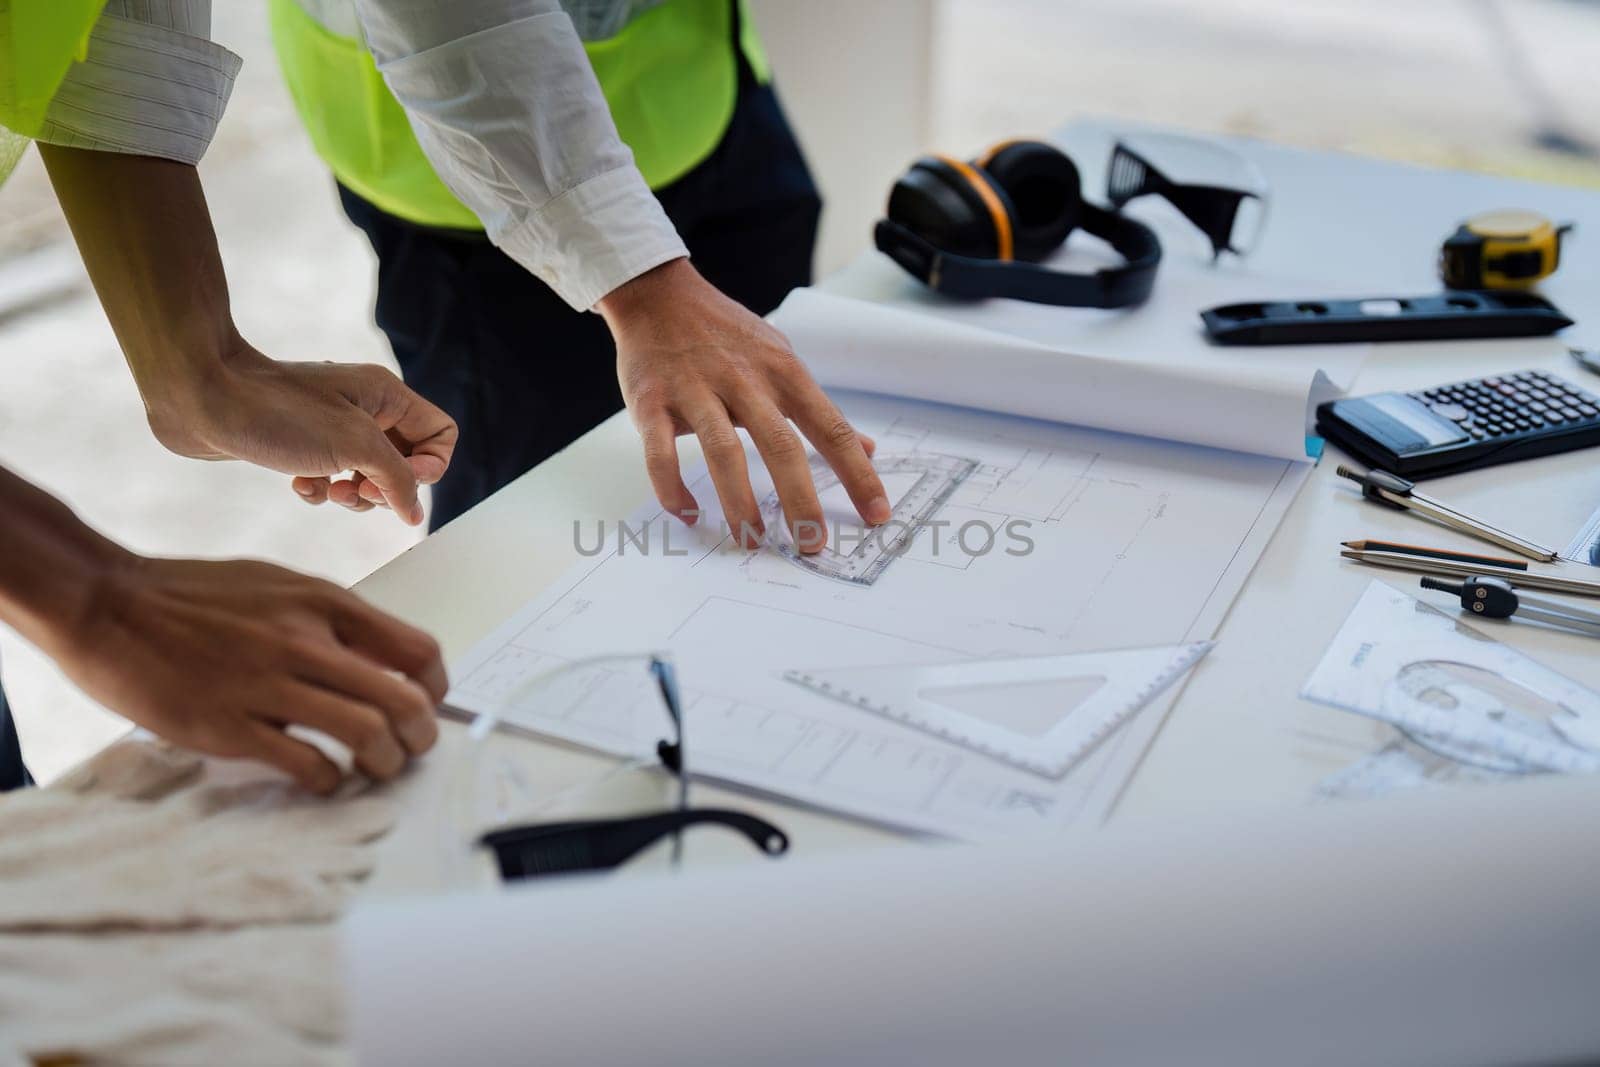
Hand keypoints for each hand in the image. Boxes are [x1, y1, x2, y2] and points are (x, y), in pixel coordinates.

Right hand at [54, 555, 445, 793]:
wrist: (105, 603)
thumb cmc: (192, 595)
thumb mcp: (279, 586)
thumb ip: (329, 620)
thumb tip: (377, 660)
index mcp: (324, 604)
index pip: (417, 652)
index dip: (435, 689)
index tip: (425, 706)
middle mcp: (306, 641)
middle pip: (405, 700)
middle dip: (421, 737)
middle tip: (410, 751)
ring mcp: (267, 685)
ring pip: (366, 734)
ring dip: (383, 763)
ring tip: (373, 769)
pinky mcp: (229, 725)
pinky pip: (306, 764)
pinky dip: (328, 780)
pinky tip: (321, 777)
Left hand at [147, 340, 456, 526]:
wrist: (202, 397)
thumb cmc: (278, 412)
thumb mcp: (355, 446)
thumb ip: (398, 480)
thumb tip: (415, 513)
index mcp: (387, 397)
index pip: (440, 435)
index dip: (430, 467)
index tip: (395, 480)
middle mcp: (365, 409)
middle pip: (406, 462)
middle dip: (385, 487)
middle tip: (357, 488)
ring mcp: (334, 428)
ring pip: (368, 477)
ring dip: (353, 495)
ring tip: (327, 490)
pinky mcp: (303, 445)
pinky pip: (332, 479)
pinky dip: (320, 490)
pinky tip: (299, 484)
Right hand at [600, 258, 889, 552]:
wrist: (657, 294)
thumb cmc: (726, 333)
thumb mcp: (781, 359)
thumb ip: (820, 409)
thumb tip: (868, 449)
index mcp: (783, 373)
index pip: (832, 428)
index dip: (858, 474)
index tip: (877, 514)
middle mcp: (743, 380)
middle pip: (781, 445)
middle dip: (801, 500)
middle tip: (812, 544)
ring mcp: (694, 390)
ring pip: (722, 451)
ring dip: (738, 502)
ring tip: (751, 540)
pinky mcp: (650, 402)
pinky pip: (660, 454)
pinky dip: (673, 489)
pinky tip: (688, 514)